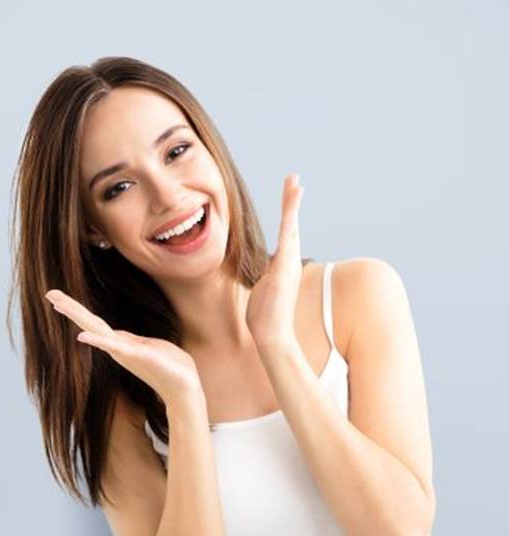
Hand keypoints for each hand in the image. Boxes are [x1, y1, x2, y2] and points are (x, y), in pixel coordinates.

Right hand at [45, 290, 203, 405]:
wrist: (186, 388)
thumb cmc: (172, 367)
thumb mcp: (150, 346)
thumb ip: (133, 340)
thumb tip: (117, 335)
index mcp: (122, 343)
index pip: (95, 323)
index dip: (77, 310)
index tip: (58, 298)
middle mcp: (118, 348)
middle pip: (89, 323)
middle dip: (70, 308)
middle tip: (49, 293)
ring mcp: (125, 352)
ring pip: (96, 330)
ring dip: (77, 316)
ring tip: (58, 303)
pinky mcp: (137, 356)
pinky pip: (114, 347)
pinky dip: (97, 341)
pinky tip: (81, 336)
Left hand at [245, 173, 304, 350]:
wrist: (271, 334)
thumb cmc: (265, 316)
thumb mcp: (263, 289)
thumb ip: (266, 277)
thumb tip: (264, 274)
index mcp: (283, 264)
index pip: (286, 233)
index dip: (288, 213)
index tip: (290, 194)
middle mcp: (289, 261)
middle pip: (292, 224)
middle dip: (292, 201)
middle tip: (294, 178)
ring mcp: (288, 264)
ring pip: (291, 227)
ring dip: (292, 204)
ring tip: (295, 183)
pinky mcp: (284, 268)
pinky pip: (287, 238)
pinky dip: (290, 219)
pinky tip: (292, 206)